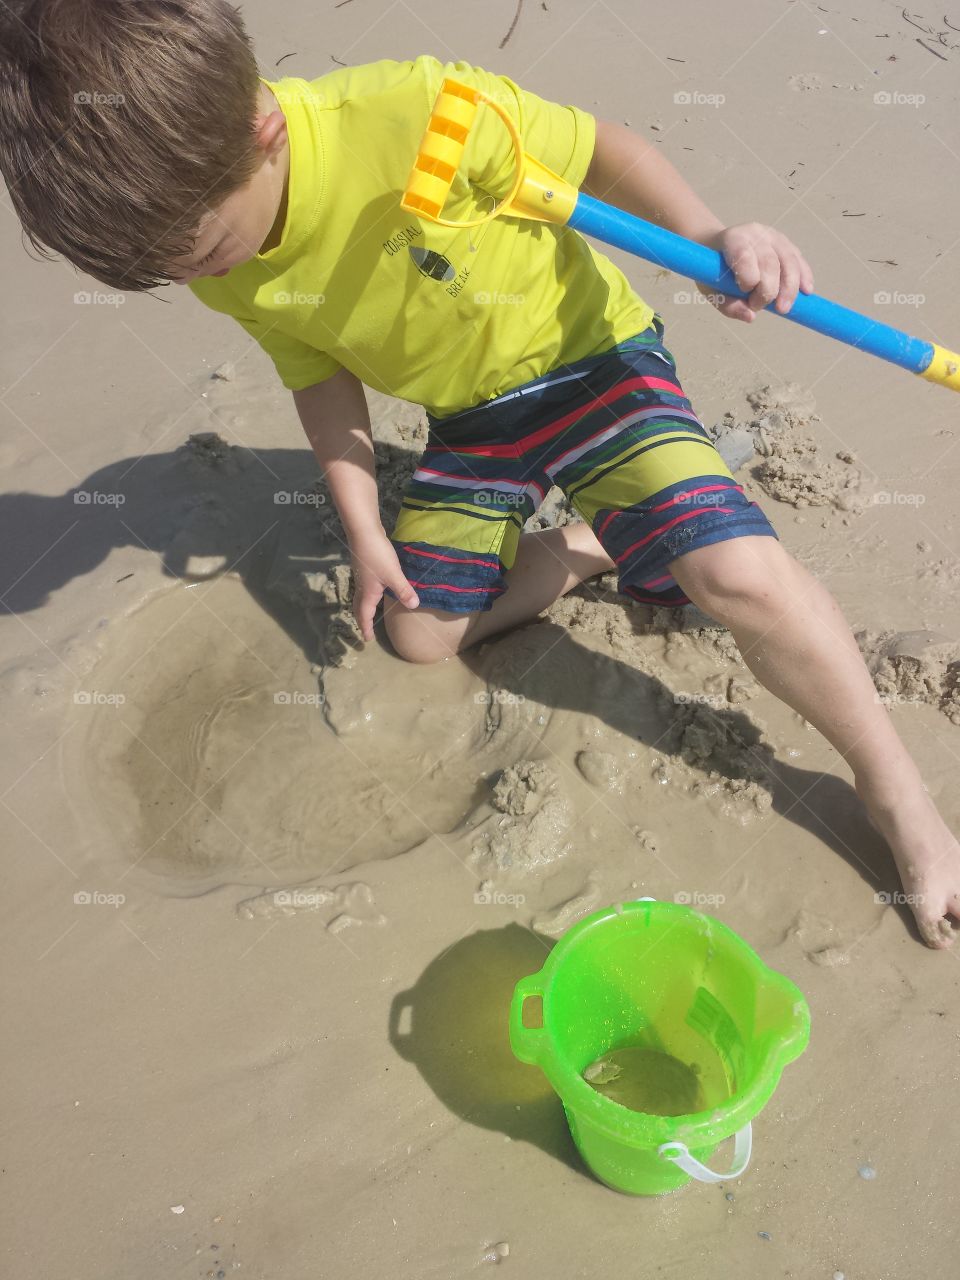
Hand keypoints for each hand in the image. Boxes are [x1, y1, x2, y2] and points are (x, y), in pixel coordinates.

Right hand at [349, 528, 418, 640]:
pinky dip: (369, 595)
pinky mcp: (365, 567)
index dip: (366, 628)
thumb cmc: (376, 555)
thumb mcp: (393, 574)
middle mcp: (362, 587)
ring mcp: (362, 576)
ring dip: (365, 607)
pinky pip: (366, 587)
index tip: (367, 640)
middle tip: (367, 629)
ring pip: (362, 597)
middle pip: (359, 608)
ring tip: (373, 612)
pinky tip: (379, 590)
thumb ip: (404, 590)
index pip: (364, 615)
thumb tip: (414, 605)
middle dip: (363, 620)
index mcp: (368, 593)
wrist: (363, 531)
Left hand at [697, 223, 814, 322]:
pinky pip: (798, 260)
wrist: (717, 247)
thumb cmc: (713, 271)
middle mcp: (755, 233)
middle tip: (758, 307)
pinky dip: (803, 276)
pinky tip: (806, 292)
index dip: (749, 278)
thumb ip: (727, 304)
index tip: (745, 293)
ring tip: (785, 309)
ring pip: (788, 260)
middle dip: (768, 289)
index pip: (745, 256)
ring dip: (789, 288)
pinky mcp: (785, 243)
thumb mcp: (711, 289)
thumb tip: (751, 316)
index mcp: (733, 239)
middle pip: (769, 262)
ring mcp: (773, 236)